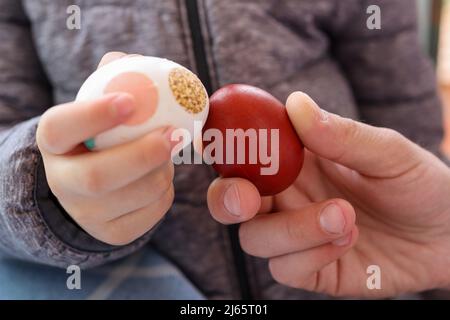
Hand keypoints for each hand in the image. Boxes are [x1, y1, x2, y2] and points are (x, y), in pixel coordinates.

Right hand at [36, 52, 174, 244]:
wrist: (92, 186)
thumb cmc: (103, 136)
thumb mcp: (98, 107)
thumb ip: (112, 80)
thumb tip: (136, 61)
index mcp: (53, 142)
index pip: (60, 127)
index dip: (93, 115)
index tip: (130, 101)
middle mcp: (62, 182)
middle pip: (97, 177)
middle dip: (143, 155)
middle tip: (175, 134)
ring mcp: (85, 214)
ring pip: (134, 196)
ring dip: (162, 171)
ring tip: (168, 152)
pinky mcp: (113, 233)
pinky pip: (152, 212)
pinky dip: (167, 191)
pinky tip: (162, 176)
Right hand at [207, 92, 449, 296]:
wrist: (447, 236)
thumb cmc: (417, 184)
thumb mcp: (388, 153)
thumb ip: (341, 134)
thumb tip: (295, 103)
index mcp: (295, 161)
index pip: (244, 153)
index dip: (223, 148)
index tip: (220, 145)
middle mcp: (287, 197)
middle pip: (230, 201)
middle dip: (228, 200)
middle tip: (248, 199)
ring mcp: (296, 234)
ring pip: (254, 238)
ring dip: (292, 229)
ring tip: (345, 216)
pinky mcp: (310, 268)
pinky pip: (285, 268)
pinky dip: (312, 254)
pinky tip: (348, 240)